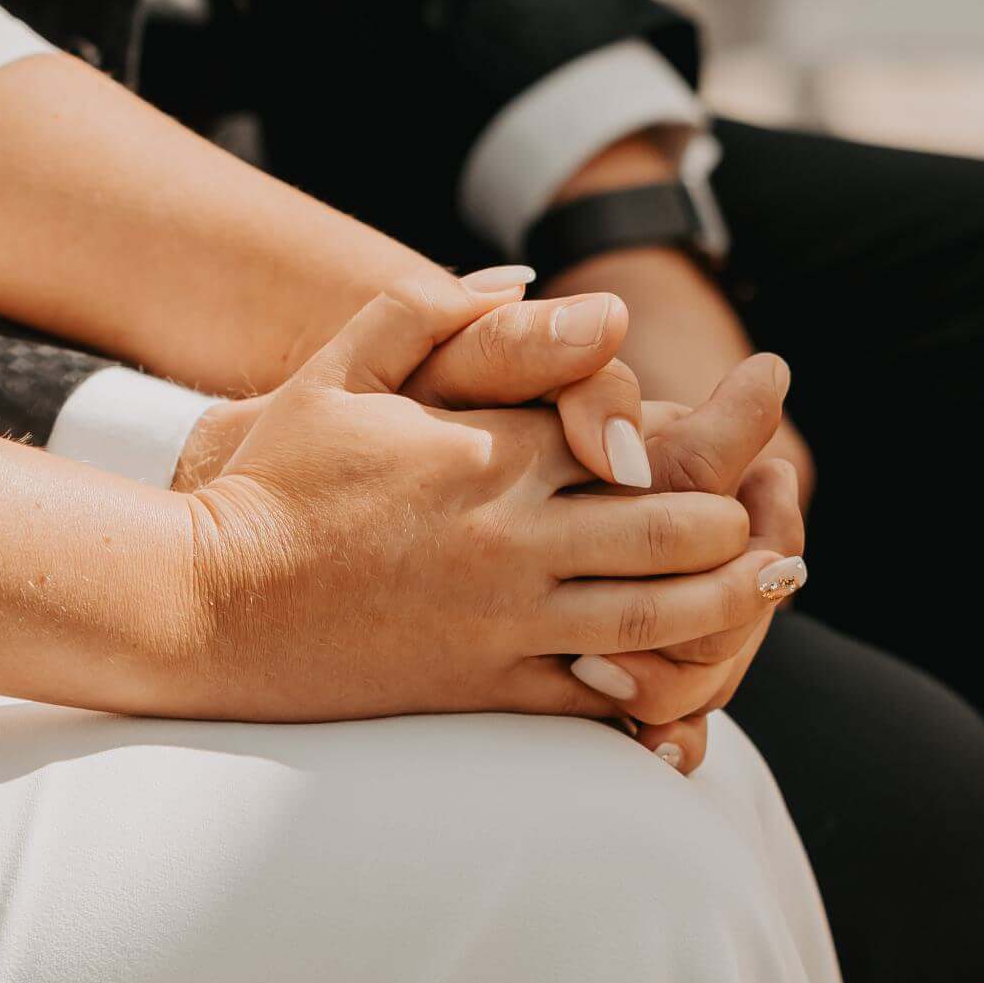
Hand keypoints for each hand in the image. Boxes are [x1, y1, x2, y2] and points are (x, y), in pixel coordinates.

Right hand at [177, 278, 792, 721]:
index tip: (764, 406)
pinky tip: (693, 675)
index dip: (714, 425)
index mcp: (491, 451)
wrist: (206, 601)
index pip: (638, 434)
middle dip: (740, 518)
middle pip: (676, 529)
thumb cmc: (272, 479)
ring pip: (658, 617)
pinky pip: (596, 698)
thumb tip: (542, 284)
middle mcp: (514, 535)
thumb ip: (438, 311)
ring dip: (732, 602)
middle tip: (777, 512)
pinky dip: (655, 687)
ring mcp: (504, 619)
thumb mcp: (342, 367)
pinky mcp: (483, 686)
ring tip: (773, 583)